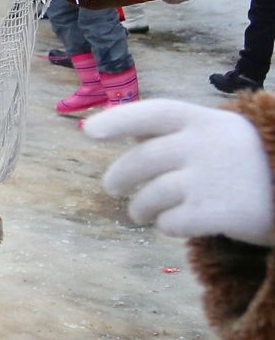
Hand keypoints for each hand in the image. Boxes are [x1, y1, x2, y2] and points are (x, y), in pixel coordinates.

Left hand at [84, 98, 274, 245]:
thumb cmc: (251, 161)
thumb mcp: (220, 133)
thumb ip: (177, 132)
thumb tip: (124, 132)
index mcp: (204, 120)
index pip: (153, 113)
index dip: (118, 120)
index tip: (88, 131)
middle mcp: (204, 145)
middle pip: (140, 161)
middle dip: (118, 178)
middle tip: (114, 188)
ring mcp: (211, 178)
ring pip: (150, 196)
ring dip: (140, 208)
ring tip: (142, 213)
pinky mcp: (218, 212)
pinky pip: (170, 222)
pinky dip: (167, 226)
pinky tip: (176, 224)